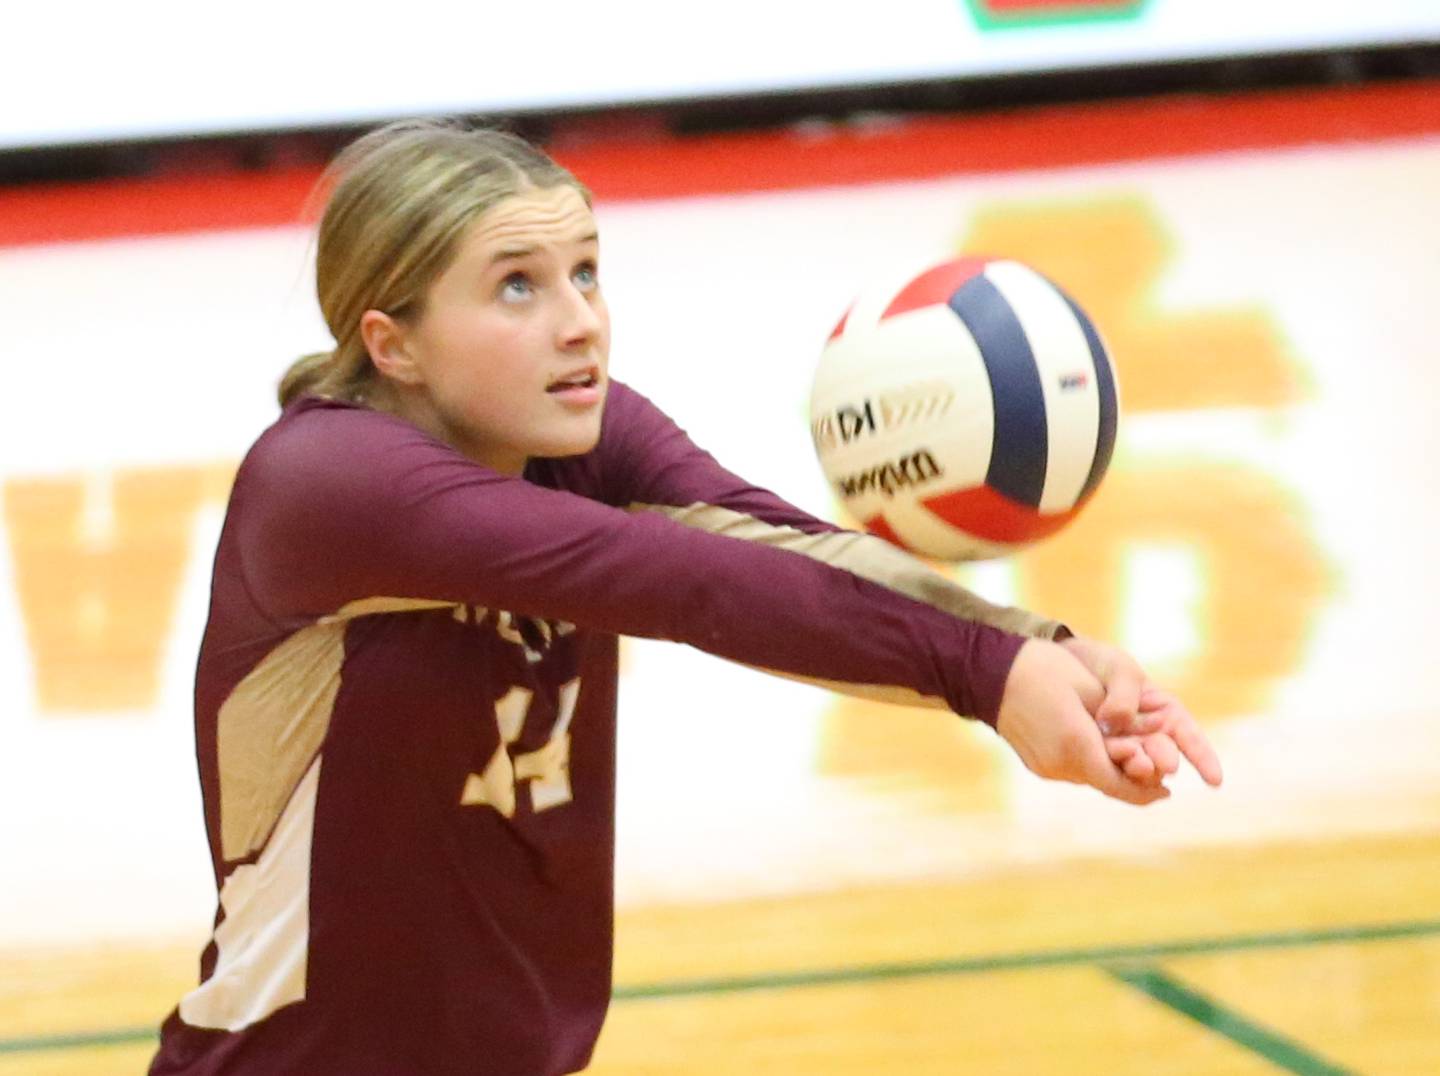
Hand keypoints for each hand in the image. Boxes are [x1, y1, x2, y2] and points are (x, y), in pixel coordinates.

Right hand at [995, 639, 1170, 805]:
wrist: (990, 671)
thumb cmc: (1045, 670)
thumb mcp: (1092, 689)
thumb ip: (1124, 720)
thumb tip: (1159, 736)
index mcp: (1077, 746)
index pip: (1121, 785)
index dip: (1147, 791)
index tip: (1168, 789)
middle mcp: (1059, 765)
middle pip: (1107, 783)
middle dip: (1132, 776)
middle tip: (1155, 766)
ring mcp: (1045, 767)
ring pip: (1090, 776)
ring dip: (1110, 766)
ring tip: (1128, 749)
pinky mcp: (1037, 763)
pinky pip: (1072, 769)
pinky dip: (1090, 760)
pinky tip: (1097, 742)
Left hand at [1060, 635, 1223, 789]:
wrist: (1062, 662)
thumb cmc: (1102, 663)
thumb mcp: (1118, 670)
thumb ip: (1122, 697)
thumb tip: (1113, 727)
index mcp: (1164, 712)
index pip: (1189, 737)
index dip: (1203, 759)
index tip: (1215, 781)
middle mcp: (1146, 735)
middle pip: (1161, 754)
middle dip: (1164, 761)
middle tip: (1165, 766)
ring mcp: (1122, 746)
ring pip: (1136, 765)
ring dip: (1138, 770)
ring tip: (1136, 768)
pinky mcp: (1098, 752)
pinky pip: (1107, 763)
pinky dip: (1110, 768)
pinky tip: (1109, 774)